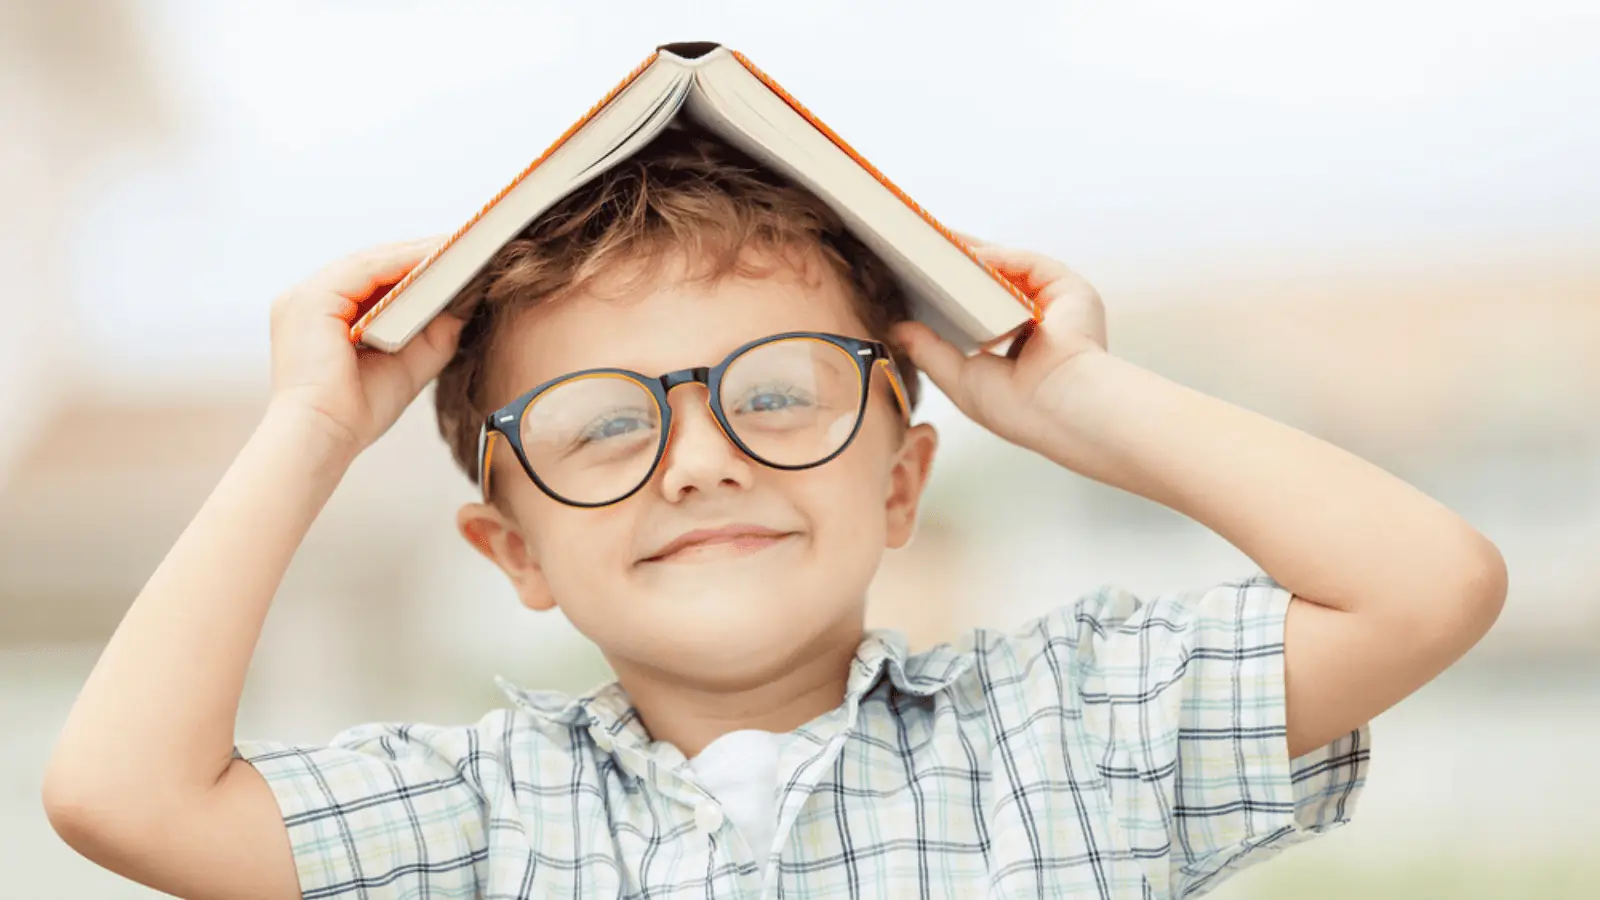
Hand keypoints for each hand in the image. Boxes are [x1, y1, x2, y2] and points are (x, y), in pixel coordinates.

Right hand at [267, 237, 463, 456]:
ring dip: (417, 253)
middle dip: (420, 254)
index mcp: (323, 317)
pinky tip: (436, 257)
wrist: (323, 436)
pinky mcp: (311, 298)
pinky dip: (403, 261)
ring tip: (457, 245)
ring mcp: (305, 296)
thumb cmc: (358, 411)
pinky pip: (366, 268)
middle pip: (373, 265)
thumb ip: (435, 332)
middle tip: (464, 243)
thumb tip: (466, 301)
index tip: (455, 258)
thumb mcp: (410, 364)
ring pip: (371, 262)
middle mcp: (309, 301)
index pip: (373, 281)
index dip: (414, 268)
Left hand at [891, 237, 1106, 449]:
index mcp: (1017, 348)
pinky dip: (997, 257)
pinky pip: (1027, 262)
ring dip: (971, 255)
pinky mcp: (1068, 289)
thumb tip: (900, 329)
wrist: (1061, 408)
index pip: (979, 310)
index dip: (949, 293)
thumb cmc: (1018, 408)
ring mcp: (1055, 304)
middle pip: (992, 283)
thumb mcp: (960, 379)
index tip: (916, 277)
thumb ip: (929, 352)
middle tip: (919, 246)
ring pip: (1008, 268)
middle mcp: (1038, 323)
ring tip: (934, 242)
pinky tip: (968, 256)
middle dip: (957, 265)